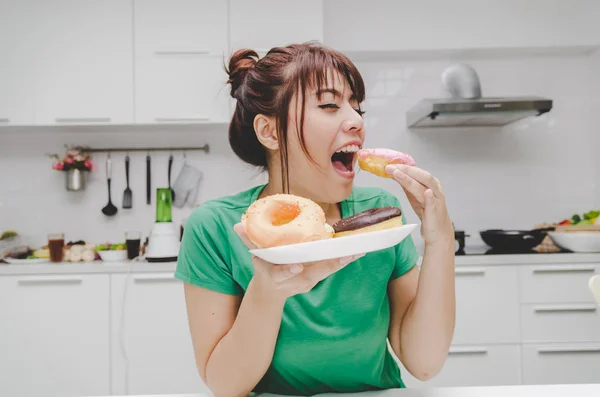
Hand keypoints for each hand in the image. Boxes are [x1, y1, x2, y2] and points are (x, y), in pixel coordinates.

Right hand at [234, 223, 363, 299]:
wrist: (271, 291)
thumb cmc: (265, 268)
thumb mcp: (254, 256)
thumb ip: (248, 240)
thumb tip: (237, 225)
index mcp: (276, 275)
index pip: (281, 274)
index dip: (287, 271)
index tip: (296, 267)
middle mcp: (295, 280)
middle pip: (313, 274)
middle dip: (329, 265)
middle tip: (344, 256)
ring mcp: (308, 280)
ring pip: (326, 271)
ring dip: (342, 261)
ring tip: (357, 251)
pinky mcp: (317, 277)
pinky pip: (332, 268)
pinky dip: (344, 260)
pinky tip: (357, 251)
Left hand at [385, 164, 452, 244]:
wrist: (438, 233)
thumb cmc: (428, 214)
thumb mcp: (415, 197)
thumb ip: (408, 186)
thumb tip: (395, 173)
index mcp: (431, 184)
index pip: (417, 172)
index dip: (404, 167)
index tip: (391, 164)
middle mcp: (435, 190)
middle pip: (422, 176)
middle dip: (405, 171)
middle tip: (390, 168)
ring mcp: (436, 201)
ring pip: (425, 187)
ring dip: (410, 180)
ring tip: (398, 174)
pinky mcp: (435, 212)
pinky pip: (433, 203)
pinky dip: (430, 197)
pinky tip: (427, 192)